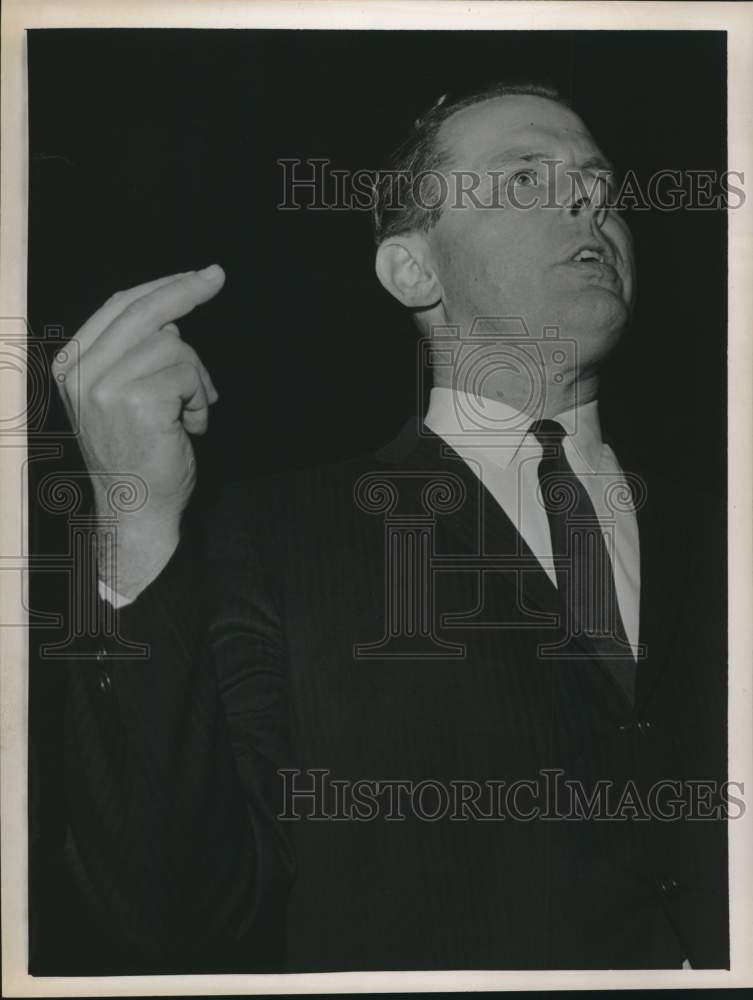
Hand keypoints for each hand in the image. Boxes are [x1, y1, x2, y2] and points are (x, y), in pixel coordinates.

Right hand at [53, 266, 225, 596]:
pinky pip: (187, 373)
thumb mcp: (120, 398)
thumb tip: (172, 318)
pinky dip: (200, 400)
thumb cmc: (137, 456)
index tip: (195, 276)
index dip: (160, 286)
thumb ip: (133, 356)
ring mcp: (105, 386)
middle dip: (186, 290)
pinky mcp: (137, 401)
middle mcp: (81, 372)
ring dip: (195, 379)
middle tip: (217, 276)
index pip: (118, 307)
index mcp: (72, 366)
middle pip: (144, 311)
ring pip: (174, 345)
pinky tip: (189, 427)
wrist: (134, 511)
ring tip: (188, 413)